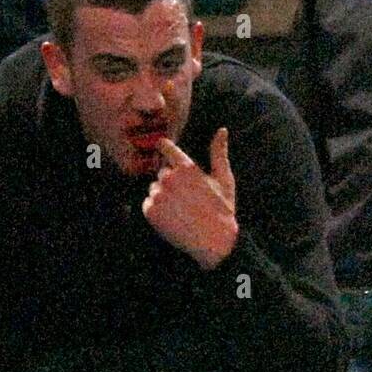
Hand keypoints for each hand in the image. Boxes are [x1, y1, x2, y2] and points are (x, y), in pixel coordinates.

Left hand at [142, 127, 237, 270]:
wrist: (213, 241)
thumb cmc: (222, 210)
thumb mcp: (224, 179)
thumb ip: (218, 153)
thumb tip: (222, 130)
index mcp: (187, 168)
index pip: (166, 148)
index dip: (163, 147)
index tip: (161, 146)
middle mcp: (170, 178)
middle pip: (161, 173)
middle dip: (171, 182)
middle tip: (186, 198)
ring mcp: (158, 195)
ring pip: (154, 189)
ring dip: (163, 197)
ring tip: (180, 210)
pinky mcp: (150, 211)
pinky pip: (148, 204)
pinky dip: (156, 211)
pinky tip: (172, 218)